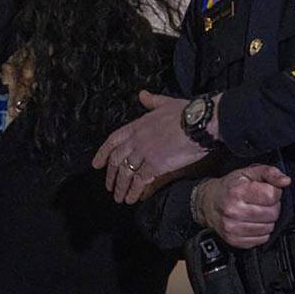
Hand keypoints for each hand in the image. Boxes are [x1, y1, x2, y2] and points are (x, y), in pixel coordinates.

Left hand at [92, 91, 212, 203]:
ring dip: (120, 187)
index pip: (113, 141)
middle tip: (108, 187)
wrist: (198, 123)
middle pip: (116, 160)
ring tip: (119, 198)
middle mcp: (136, 140)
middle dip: (111, 176)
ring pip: (125, 173)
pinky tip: (132, 199)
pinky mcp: (155, 165)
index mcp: (137, 125)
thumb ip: (151, 101)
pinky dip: (134, 191)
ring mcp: (144, 153)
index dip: (102, 154)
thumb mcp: (165, 102)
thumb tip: (143, 95)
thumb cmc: (186, 112)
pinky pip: (140, 181)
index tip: (96, 165)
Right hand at [193, 164, 290, 247]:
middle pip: (273, 213)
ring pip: (269, 228)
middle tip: (262, 201)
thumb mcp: (249, 172)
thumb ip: (270, 173)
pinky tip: (253, 222)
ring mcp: (233, 228)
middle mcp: (233, 211)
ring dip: (267, 220)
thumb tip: (285, 181)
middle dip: (272, 206)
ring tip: (257, 211)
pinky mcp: (235, 240)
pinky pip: (262, 239)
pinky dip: (261, 231)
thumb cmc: (230, 186)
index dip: (274, 192)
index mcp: (237, 191)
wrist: (209, 202)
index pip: (272, 195)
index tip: (267, 190)